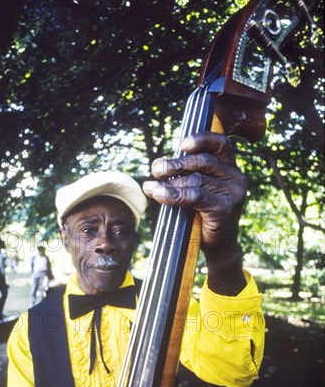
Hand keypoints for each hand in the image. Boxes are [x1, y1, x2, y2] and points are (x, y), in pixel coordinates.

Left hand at [143, 132, 246, 294]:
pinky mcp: (225, 208)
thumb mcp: (198, 190)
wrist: (218, 247)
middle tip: (156, 169)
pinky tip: (159, 195)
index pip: (220, 144)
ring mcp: (233, 193)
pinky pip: (195, 196)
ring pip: (196, 180)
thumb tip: (159, 165)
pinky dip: (173, 195)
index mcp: (230, 168)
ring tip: (151, 186)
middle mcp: (236, 178)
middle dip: (176, 164)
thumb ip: (187, 175)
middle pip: (203, 161)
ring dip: (170, 182)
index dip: (201, 139)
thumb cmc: (204, 216)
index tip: (180, 145)